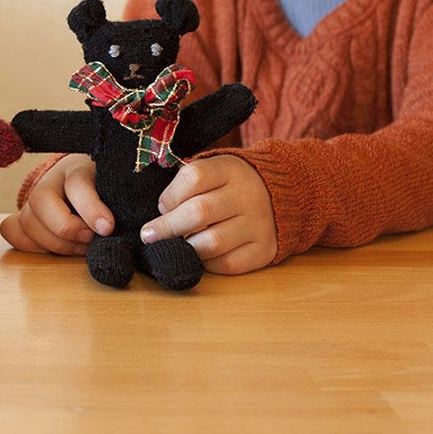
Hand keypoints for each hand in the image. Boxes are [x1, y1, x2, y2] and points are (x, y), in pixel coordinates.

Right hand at [0, 154, 113, 255]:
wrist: (93, 180)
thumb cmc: (110, 188)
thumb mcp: (118, 189)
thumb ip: (119, 203)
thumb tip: (113, 229)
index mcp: (78, 167)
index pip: (77, 184)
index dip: (91, 208)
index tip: (107, 228)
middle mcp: (50, 179)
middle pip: (41, 200)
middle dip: (66, 229)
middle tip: (90, 240)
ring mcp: (33, 198)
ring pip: (27, 220)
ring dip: (54, 244)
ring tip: (80, 247)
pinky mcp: (23, 215)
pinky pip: (11, 230)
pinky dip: (30, 245)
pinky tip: (54, 249)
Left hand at [140, 155, 276, 273]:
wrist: (282, 194)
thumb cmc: (230, 185)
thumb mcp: (214, 171)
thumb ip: (187, 185)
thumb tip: (162, 214)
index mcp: (230, 169)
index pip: (193, 177)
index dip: (170, 195)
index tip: (161, 206)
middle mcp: (247, 195)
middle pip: (199, 212)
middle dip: (167, 227)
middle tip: (150, 235)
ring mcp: (258, 223)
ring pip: (212, 242)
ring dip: (187, 247)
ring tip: (179, 245)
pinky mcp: (265, 249)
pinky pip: (228, 263)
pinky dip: (208, 263)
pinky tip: (201, 255)